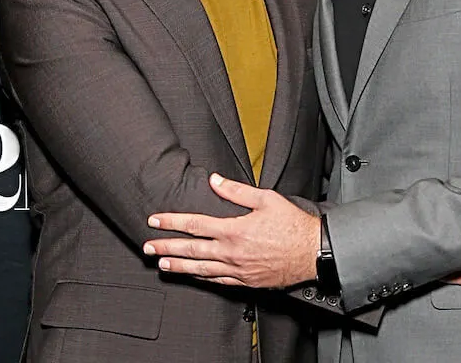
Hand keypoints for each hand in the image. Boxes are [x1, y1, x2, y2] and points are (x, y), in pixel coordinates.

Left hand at [144, 173, 318, 288]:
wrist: (313, 252)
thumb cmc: (292, 225)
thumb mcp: (266, 199)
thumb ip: (237, 191)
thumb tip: (215, 180)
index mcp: (234, 230)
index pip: (195, 225)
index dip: (172, 222)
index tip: (155, 220)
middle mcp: (232, 252)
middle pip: (191, 250)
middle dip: (166, 247)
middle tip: (147, 248)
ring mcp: (238, 270)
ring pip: (201, 269)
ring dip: (179, 267)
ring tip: (162, 265)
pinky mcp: (246, 281)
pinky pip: (219, 281)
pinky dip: (202, 278)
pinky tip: (193, 276)